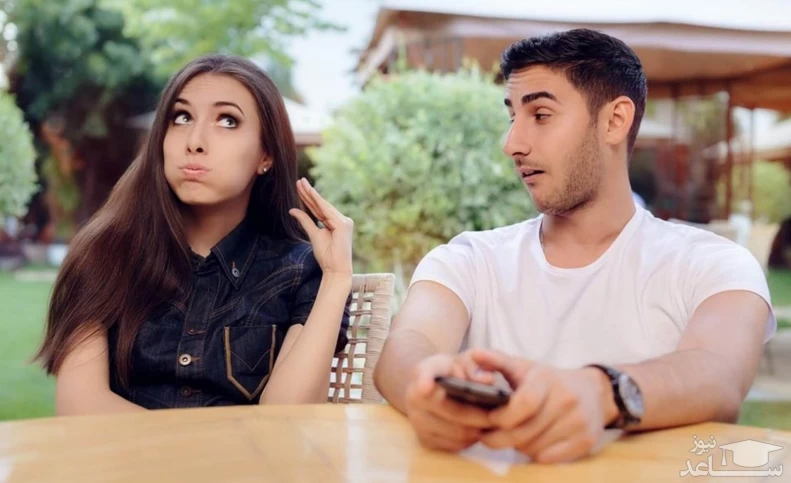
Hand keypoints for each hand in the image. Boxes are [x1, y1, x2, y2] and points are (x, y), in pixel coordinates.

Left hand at [289, 178, 352, 275]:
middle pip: (320, 205)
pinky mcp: (342, 225)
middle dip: (309, 192)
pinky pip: (326, 211)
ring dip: (311, 194)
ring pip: (323, 205)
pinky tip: (310, 193)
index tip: (299, 188)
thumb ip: (305, 221)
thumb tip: (292, 210)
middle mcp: (341, 220)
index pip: (319, 208)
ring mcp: (343, 221)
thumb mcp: (313, 234)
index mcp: (335, 222)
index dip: (308, 198)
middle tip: (299, 180)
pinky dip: (318, 201)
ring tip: (301, 183)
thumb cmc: (326, 256)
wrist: (335, 269)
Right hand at [404, 353, 496, 451]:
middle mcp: (413, 397)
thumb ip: (475, 366)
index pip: (423, 375)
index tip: (426, 387)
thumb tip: (488, 380)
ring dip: (478, 430)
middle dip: (480, 416)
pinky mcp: (424, 440)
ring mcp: (417, 421)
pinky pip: (454, 445)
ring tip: (494, 423)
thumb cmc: (451, 371)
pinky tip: (479, 429)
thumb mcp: (463, 360)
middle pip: (452, 412)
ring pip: (456, 433)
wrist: (431, 386)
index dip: (425, 381)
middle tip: (500, 415)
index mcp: (423, 371)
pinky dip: (470, 440)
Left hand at [465, 349, 611, 463]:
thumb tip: (475, 354)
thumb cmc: (549, 380)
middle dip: (501, 437)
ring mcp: (579, 422)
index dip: (502, 416)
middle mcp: (567, 400)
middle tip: (489, 435)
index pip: (524, 404)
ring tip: (513, 435)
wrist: (593, 392)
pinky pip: (549, 458)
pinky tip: (532, 442)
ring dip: (518, 446)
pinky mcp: (586, 441)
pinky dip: (535, 454)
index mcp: (548, 379)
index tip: (489, 419)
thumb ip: (497, 361)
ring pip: (534, 447)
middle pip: (525, 432)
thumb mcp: (524, 366)